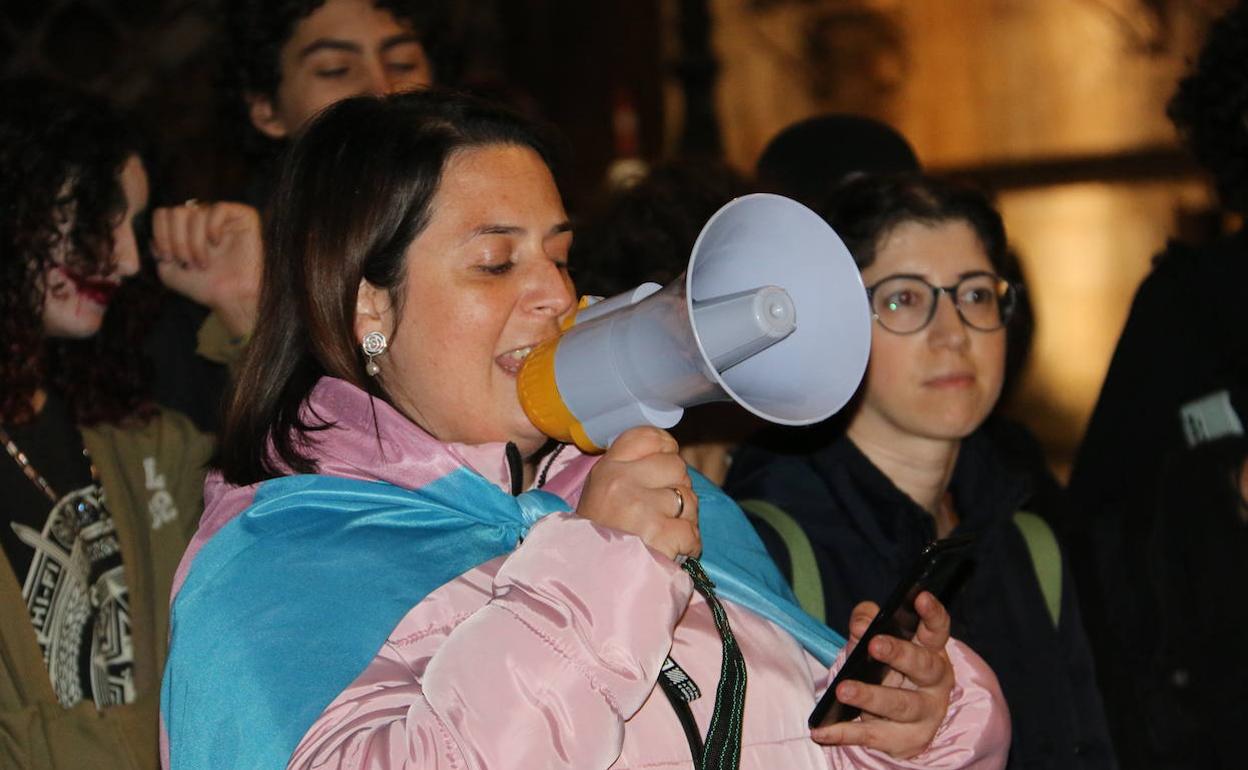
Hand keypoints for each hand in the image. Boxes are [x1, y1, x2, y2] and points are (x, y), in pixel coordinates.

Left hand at [151, 200, 262, 337]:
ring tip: (203, 263)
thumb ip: (157, 251)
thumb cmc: (205, 287)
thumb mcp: (169, 272)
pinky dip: (212, 227)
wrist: (233, 298)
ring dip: (195, 242)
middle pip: (176, 211)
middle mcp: (203, 220)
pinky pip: (219, 208)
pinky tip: (216, 243)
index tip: (170, 259)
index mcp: (186, 228)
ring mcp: (223, 217)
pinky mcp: (243, 216)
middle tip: (188, 263)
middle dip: (177, 240)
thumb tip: (153, 235)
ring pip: (195, 213)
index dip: (161, 235)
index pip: (163, 214)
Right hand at [576, 427, 699, 560]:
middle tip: (663, 513)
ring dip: (686, 519)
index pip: (648, 437)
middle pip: (676, 466)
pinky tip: (671, 553)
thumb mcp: (602, 497)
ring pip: (688, 498)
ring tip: (665, 536)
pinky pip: (691, 530)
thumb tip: (669, 457)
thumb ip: (630, 474)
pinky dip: (688, 546)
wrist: (588, 583)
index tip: (666, 468)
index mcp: (606, 470)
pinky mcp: (659, 533)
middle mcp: (620, 481)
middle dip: (679, 490)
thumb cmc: (598, 542)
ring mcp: (639, 506)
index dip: (666, 449)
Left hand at [812, 592, 954, 757]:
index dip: (932, 614)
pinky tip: (821, 729)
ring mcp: (923, 714)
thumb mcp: (877, 643)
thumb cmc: (886, 669)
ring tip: (843, 690)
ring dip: (870, 696)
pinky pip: (871, 735)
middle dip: (899, 654)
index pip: (937, 630)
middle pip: (923, 666)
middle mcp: (934, 683)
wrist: (897, 723)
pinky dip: (844, 733)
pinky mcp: (903, 740)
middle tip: (875, 644)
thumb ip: (867, 624)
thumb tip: (861, 625)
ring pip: (900, 705)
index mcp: (931, 651)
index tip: (921, 597)